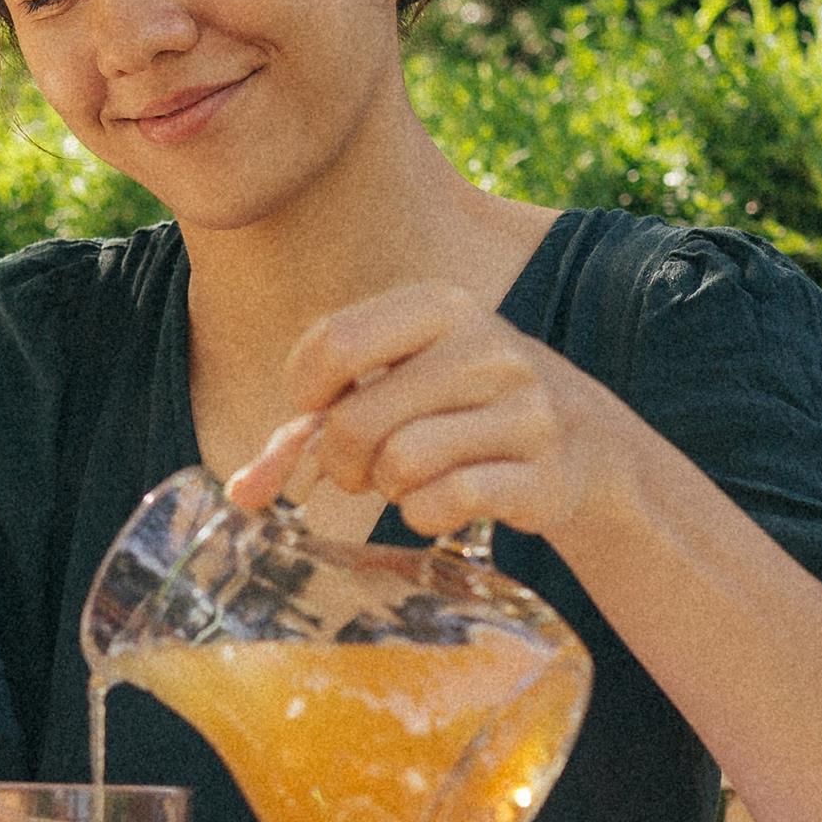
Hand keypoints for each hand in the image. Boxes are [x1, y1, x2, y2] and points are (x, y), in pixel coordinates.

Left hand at [222, 282, 631, 544]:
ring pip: (401, 464)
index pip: (334, 343)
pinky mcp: (544, 472)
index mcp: (440, 306)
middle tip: (361, 466)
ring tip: (408, 478)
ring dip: (388, 488)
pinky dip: (425, 515)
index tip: (320, 411)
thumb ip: (313, 426)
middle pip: (358, 420)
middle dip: (341, 460)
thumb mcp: (396, 384)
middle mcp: (487, 346)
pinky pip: (446, 503)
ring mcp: (523, 409)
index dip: (306, 394)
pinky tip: (441, 503)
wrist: (582, 439)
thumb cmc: (457, 408)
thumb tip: (239, 494)